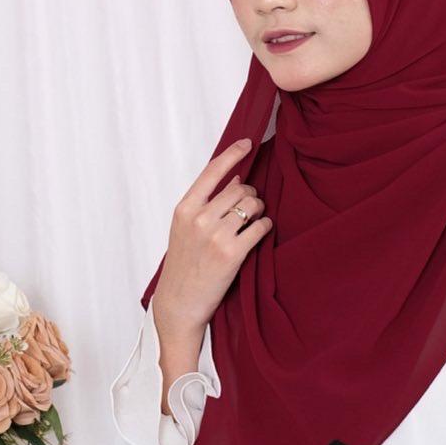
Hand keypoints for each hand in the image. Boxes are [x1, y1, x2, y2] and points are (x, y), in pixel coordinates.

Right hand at [151, 137, 271, 336]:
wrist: (180, 303)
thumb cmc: (184, 265)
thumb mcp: (185, 229)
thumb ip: (206, 203)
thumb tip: (235, 178)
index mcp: (185, 209)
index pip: (212, 171)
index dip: (233, 153)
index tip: (248, 142)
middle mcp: (199, 218)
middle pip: (240, 188)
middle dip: (250, 195)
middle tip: (248, 209)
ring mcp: (216, 235)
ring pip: (253, 205)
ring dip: (259, 210)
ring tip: (252, 222)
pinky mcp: (232, 253)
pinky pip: (261, 227)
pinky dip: (265, 227)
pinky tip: (259, 234)